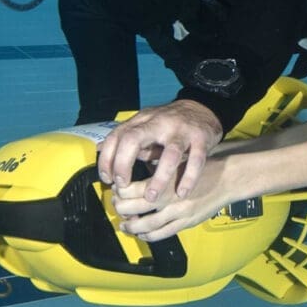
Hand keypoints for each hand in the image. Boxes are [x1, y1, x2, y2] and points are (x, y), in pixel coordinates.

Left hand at [97, 99, 222, 201]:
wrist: (202, 108)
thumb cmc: (169, 125)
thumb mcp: (146, 128)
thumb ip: (129, 141)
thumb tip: (104, 155)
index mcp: (142, 121)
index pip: (116, 136)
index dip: (107, 159)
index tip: (107, 180)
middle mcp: (159, 123)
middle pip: (134, 139)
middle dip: (123, 164)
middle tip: (123, 186)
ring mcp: (181, 130)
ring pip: (170, 154)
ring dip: (159, 179)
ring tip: (152, 198)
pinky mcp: (201, 138)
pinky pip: (196, 160)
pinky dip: (188, 178)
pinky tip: (182, 193)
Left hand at [112, 157, 230, 241]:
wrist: (228, 178)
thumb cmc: (204, 166)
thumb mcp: (179, 160)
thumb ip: (159, 165)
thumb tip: (137, 165)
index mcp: (164, 178)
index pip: (130, 188)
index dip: (119, 190)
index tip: (116, 188)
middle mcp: (168, 197)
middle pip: (132, 207)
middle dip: (120, 208)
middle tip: (117, 206)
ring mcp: (177, 212)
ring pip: (146, 225)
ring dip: (131, 226)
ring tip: (125, 225)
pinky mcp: (186, 223)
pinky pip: (162, 233)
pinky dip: (149, 236)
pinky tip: (143, 233)